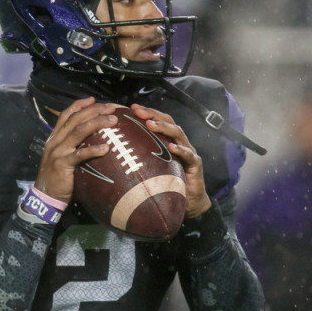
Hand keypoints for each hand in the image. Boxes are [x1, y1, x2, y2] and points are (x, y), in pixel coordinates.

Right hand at [34, 97, 116, 203]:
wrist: (45, 196)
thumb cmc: (58, 177)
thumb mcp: (61, 157)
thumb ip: (71, 146)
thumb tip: (90, 138)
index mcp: (54, 138)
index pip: (66, 115)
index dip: (79, 105)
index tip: (93, 99)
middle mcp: (55, 141)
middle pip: (75, 119)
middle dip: (94, 110)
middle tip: (111, 108)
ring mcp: (58, 152)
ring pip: (78, 131)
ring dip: (97, 123)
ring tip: (112, 121)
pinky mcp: (62, 164)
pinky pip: (80, 154)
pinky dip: (93, 150)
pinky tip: (106, 148)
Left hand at [130, 103, 211, 218]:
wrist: (189, 202)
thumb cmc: (167, 185)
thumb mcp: (151, 170)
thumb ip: (139, 160)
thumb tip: (115, 157)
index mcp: (169, 141)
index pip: (159, 121)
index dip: (147, 113)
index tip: (132, 107)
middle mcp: (180, 143)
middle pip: (169, 122)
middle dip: (153, 114)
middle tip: (138, 111)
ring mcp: (189, 152)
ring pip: (178, 134)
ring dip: (164, 128)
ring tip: (150, 124)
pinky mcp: (195, 165)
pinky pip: (188, 155)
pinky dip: (181, 150)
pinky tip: (172, 148)